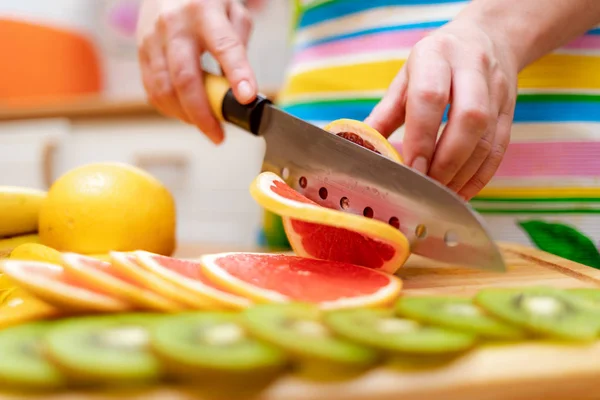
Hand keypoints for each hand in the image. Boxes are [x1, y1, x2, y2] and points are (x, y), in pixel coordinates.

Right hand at [137, 0, 256, 143]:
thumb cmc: (205, 1)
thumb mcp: (233, 10)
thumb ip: (239, 45)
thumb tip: (241, 88)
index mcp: (204, 11)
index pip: (224, 46)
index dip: (237, 74)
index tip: (247, 98)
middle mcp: (174, 25)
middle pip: (185, 78)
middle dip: (202, 114)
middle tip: (218, 135)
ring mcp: (152, 39)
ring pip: (164, 89)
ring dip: (185, 115)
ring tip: (205, 125)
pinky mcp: (140, 52)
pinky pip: (152, 90)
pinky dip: (169, 108)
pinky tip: (185, 112)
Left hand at [365, 19, 518, 199]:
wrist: (488, 37)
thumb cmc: (437, 62)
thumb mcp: (406, 77)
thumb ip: (385, 113)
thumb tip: (362, 146)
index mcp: (437, 55)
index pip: (431, 97)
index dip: (421, 137)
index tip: (410, 168)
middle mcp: (473, 68)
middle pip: (469, 118)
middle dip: (446, 160)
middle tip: (426, 185)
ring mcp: (497, 89)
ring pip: (488, 138)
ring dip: (462, 173)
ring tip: (439, 193)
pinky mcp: (510, 110)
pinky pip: (500, 149)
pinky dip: (480, 176)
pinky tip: (460, 191)